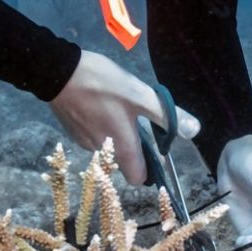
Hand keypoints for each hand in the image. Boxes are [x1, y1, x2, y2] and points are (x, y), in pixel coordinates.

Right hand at [47, 50, 198, 185]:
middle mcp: (103, 152)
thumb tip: (194, 131)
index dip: (149, 169)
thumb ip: (166, 115)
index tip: (154, 149)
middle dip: (134, 146)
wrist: (57, 72)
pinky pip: (94, 137)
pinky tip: (98, 105)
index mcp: (122, 147)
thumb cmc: (102, 85)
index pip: (138, 178)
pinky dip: (99, 127)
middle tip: (137, 119)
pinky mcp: (73, 131)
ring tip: (116, 107)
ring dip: (115, 135)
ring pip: (108, 148)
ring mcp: (85, 143)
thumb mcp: (139, 95)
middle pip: (124, 161)